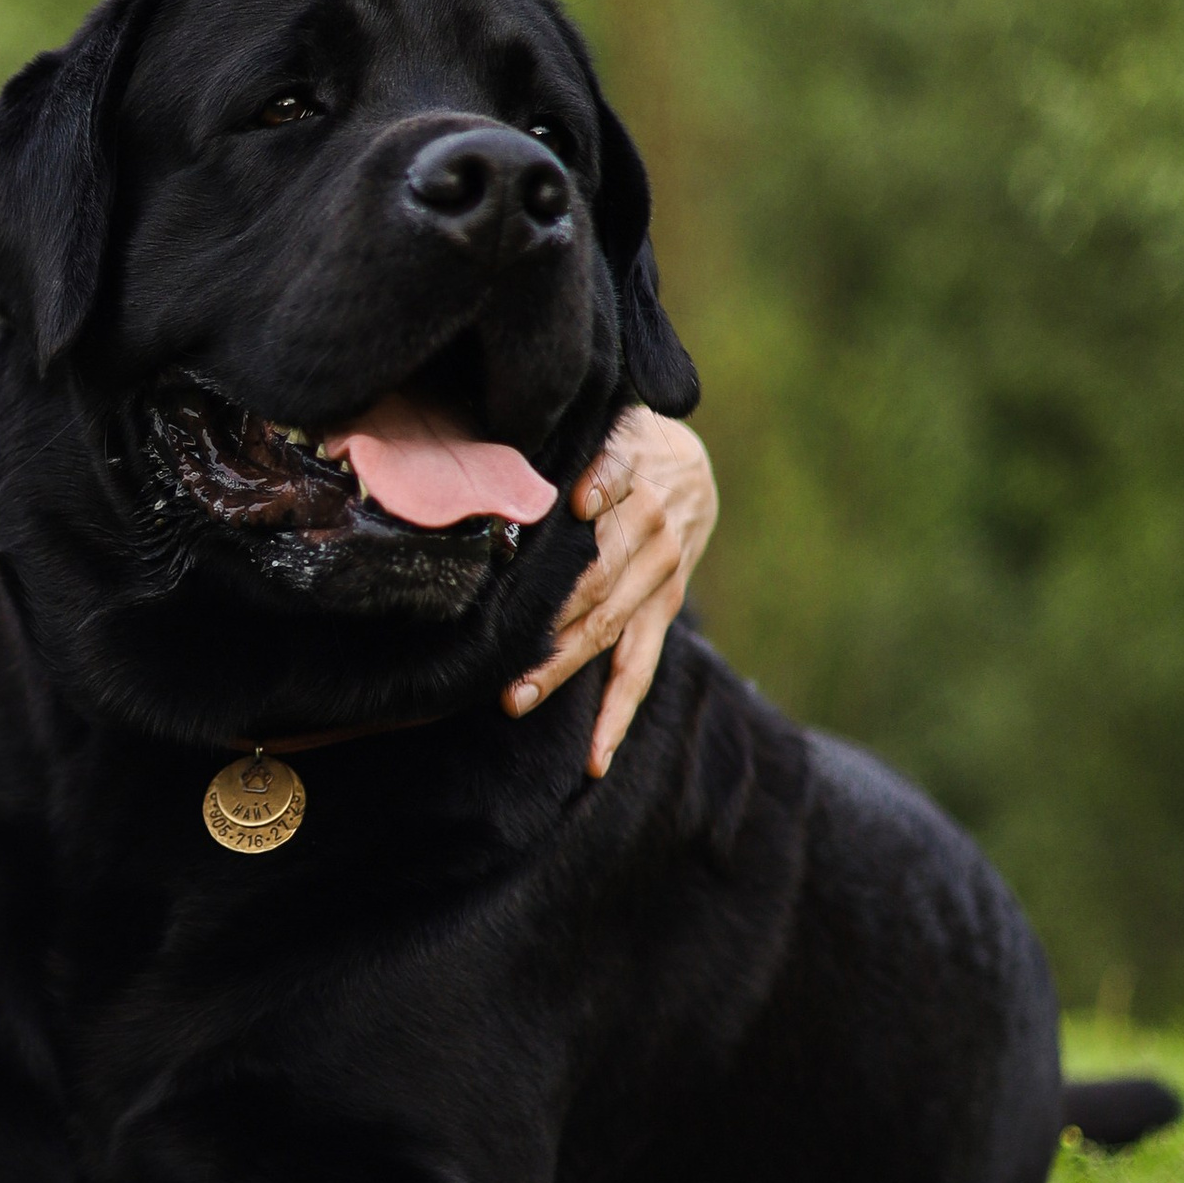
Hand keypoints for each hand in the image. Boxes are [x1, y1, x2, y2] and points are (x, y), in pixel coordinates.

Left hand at [504, 410, 717, 777]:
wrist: (687, 467)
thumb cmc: (617, 444)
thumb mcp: (605, 424)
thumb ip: (586, 446)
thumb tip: (556, 477)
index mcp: (632, 476)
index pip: (611, 489)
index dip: (592, 503)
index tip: (566, 520)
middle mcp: (652, 531)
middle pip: (595, 580)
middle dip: (547, 621)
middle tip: (496, 655)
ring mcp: (661, 577)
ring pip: (609, 630)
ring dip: (561, 667)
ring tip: (516, 699)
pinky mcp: (662, 610)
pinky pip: (640, 668)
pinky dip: (617, 715)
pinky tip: (594, 758)